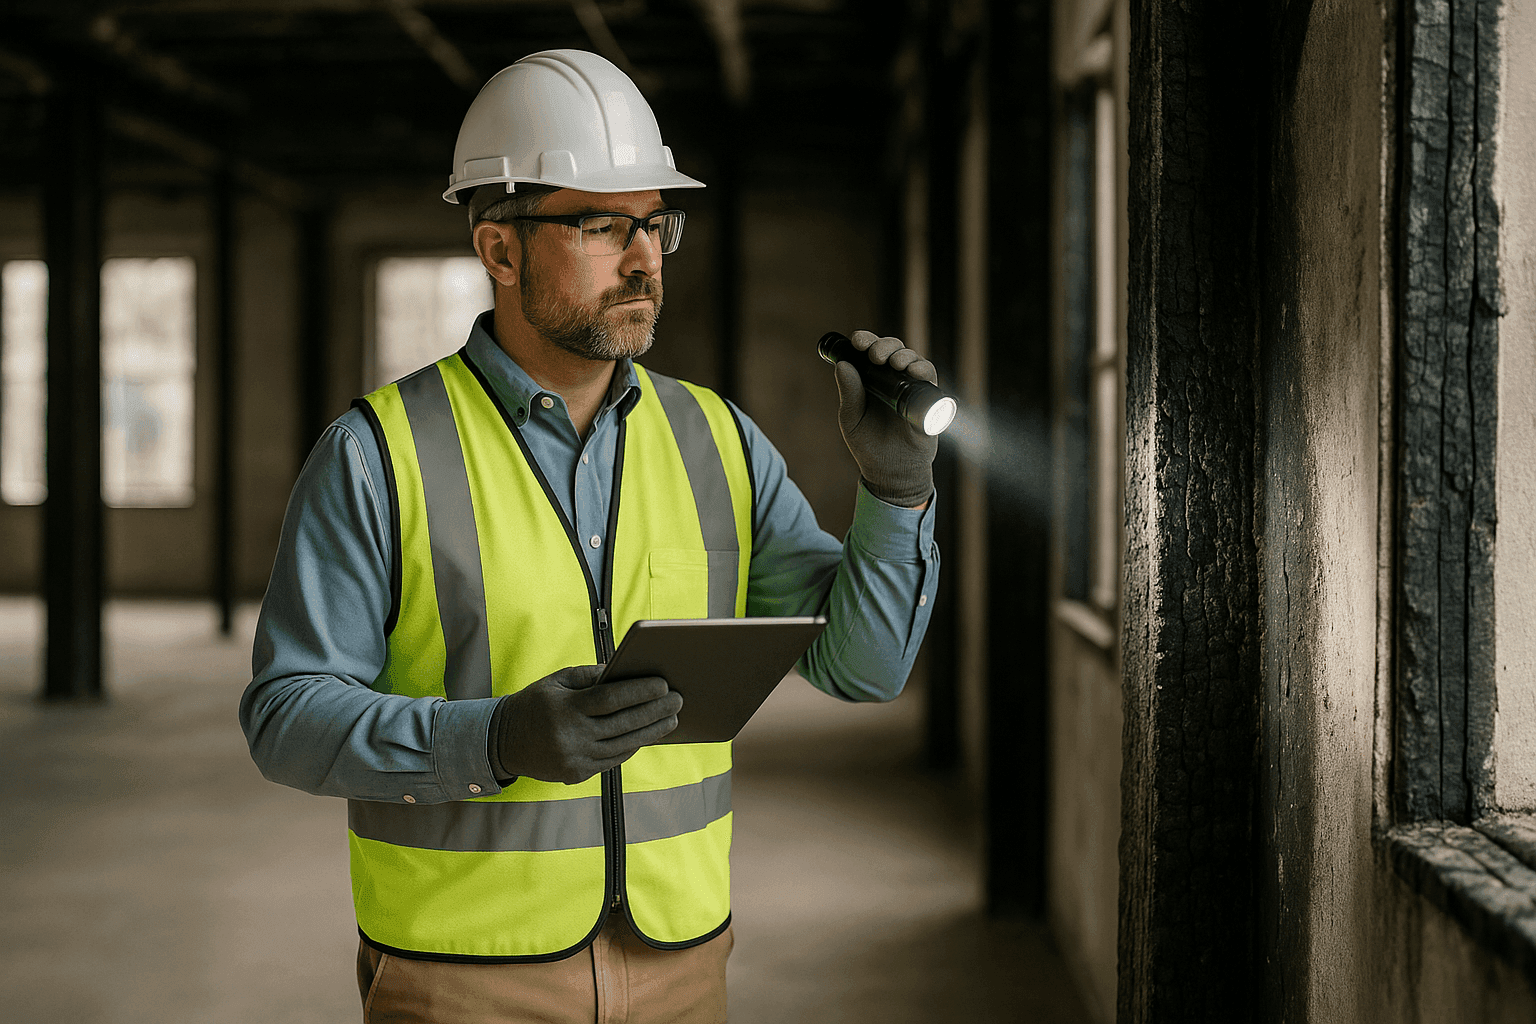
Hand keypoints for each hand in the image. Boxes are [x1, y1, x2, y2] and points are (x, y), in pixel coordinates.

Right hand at [493, 665, 681, 784]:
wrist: (502, 742)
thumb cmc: (535, 704)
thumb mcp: (557, 681)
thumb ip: (591, 676)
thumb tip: (628, 672)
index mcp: (565, 708)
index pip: (611, 699)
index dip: (640, 692)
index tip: (664, 684)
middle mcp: (570, 737)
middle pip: (623, 724)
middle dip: (655, 712)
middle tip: (679, 700)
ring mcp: (574, 759)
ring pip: (623, 745)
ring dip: (651, 732)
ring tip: (672, 718)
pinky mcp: (577, 775)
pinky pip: (613, 760)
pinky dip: (633, 746)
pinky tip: (648, 734)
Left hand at [833, 330, 938, 507]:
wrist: (890, 471)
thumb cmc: (868, 444)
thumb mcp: (852, 418)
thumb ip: (849, 393)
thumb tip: (842, 365)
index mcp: (871, 379)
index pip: (870, 350)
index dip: (866, 340)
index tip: (857, 342)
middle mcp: (892, 379)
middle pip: (893, 348)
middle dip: (884, 345)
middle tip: (875, 355)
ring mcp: (911, 388)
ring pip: (912, 359)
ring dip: (904, 355)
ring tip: (894, 363)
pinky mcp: (928, 400)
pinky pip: (929, 378)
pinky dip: (923, 370)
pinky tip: (914, 371)